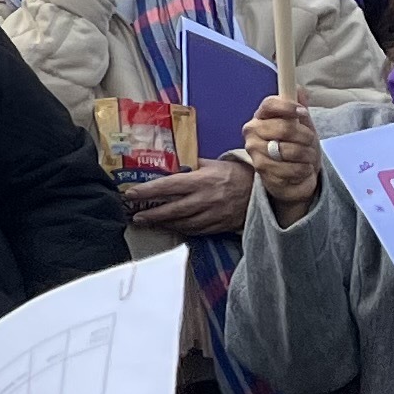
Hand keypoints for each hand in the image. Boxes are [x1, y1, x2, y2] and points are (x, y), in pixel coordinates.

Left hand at [123, 157, 255, 240]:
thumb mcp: (211, 163)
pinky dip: (182, 230)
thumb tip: (167, 161)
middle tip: (135, 216)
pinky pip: (197, 231)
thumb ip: (189, 164)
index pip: (169, 186)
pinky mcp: (221, 226)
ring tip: (148, 223)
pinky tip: (171, 228)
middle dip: (152, 214)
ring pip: (184, 223)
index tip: (131, 194)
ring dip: (164, 224)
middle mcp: (206, 199)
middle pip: (173, 209)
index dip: (148, 191)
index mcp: (202, 180)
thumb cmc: (233, 173)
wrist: (262, 190)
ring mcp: (214, 215)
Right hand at [246, 92, 323, 220]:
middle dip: (305, 136)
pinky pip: (292, 168)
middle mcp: (252, 132)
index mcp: (260, 117)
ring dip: (307, 156)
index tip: (303, 113)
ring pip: (291, 150)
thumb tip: (300, 90)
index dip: (289, 107)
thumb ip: (299, 109)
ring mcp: (255, 152)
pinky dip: (303, 170)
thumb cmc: (296, 147)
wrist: (293, 178)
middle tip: (309, 142)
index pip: (271, 104)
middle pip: (284, 128)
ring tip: (306, 158)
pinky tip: (301, 169)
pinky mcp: (262, 171)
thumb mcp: (302, 126)